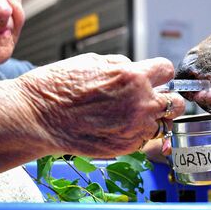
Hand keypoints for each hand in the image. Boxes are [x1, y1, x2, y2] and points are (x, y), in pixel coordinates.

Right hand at [16, 53, 184, 157]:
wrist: (35, 115)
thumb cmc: (58, 86)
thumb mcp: (93, 61)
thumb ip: (123, 67)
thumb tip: (138, 71)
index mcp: (132, 76)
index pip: (167, 70)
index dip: (159, 73)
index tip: (155, 76)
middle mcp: (139, 103)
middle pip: (175, 103)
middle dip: (165, 98)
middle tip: (151, 98)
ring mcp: (133, 128)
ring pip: (161, 124)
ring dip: (150, 119)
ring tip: (128, 115)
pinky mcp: (125, 147)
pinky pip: (143, 139)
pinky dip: (136, 134)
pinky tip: (117, 127)